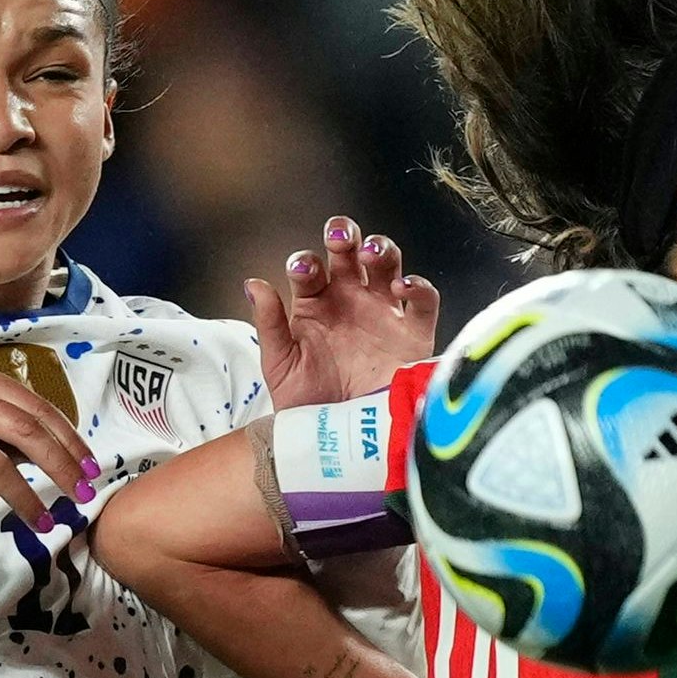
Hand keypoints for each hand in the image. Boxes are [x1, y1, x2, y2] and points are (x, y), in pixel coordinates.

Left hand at [249, 214, 440, 410]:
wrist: (343, 441)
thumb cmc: (308, 404)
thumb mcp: (280, 366)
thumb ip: (269, 324)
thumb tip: (254, 283)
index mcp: (315, 305)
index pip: (310, 269)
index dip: (306, 263)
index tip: (303, 271)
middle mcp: (350, 302)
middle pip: (350, 254)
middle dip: (345, 236)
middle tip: (339, 237)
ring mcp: (383, 314)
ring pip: (387, 265)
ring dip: (381, 249)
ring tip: (371, 253)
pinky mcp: (413, 334)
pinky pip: (423, 302)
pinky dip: (418, 287)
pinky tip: (402, 288)